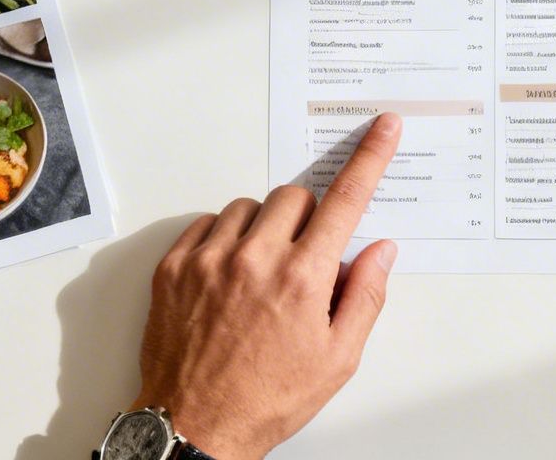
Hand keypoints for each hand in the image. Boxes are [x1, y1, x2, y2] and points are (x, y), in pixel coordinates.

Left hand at [133, 113, 402, 457]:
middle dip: (307, 219)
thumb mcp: (337, 359)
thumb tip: (380, 252)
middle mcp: (255, 260)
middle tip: (304, 258)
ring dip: (264, 226)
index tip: (381, 129)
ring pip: (249, 206)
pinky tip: (230, 274)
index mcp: (302, 279)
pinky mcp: (175, 268)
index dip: (369, 159)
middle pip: (294, 196)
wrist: (194, 426)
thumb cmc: (266, 398)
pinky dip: (224, 238)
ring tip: (262, 271)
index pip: (345, 200)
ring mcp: (209, 260)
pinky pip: (208, 223)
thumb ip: (365, 297)